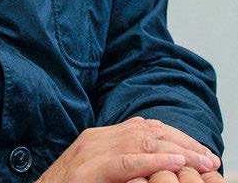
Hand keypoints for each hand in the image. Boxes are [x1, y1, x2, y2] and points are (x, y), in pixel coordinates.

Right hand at [36, 117, 220, 182]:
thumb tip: (156, 166)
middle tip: (210, 157)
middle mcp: (96, 139)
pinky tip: (175, 165)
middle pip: (147, 131)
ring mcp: (90, 153)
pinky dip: (153, 162)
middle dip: (182, 143)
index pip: (144, 127)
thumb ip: (121, 164)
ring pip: (141, 142)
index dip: (175, 136)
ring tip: (201, 161)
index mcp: (99, 138)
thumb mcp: (98, 171)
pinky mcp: (87, 172)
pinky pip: (126, 163)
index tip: (200, 150)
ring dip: (177, 152)